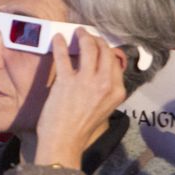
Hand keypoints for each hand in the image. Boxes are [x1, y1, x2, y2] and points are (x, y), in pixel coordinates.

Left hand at [32, 29, 127, 168]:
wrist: (64, 142)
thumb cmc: (81, 129)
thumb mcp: (105, 109)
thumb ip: (107, 91)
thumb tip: (102, 74)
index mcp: (117, 91)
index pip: (116, 62)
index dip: (107, 50)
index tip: (100, 46)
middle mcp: (105, 84)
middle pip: (105, 51)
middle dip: (97, 40)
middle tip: (88, 36)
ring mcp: (86, 81)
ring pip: (89, 48)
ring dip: (84, 36)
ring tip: (78, 32)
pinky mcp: (66, 81)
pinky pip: (63, 55)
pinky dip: (60, 44)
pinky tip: (58, 38)